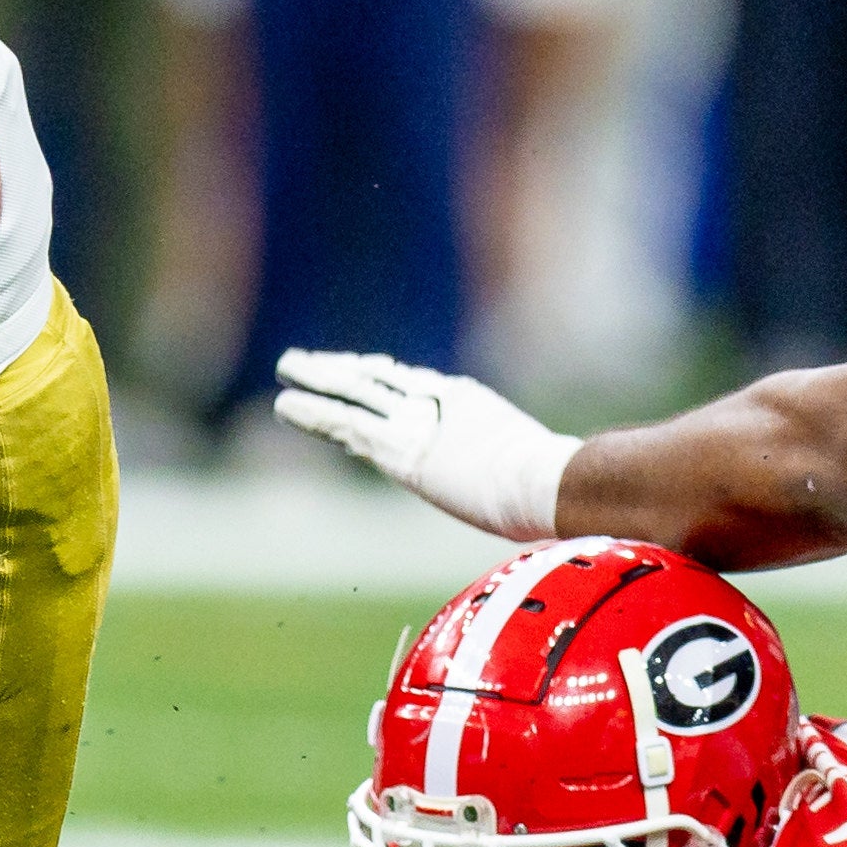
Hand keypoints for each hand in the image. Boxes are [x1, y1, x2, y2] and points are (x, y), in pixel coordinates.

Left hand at [272, 349, 579, 539]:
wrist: (544, 481)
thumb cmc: (555, 486)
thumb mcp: (537, 468)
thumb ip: (527, 467)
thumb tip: (561, 487)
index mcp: (469, 404)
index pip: (417, 386)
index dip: (386, 377)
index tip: (367, 366)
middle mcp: (437, 403)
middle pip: (380, 378)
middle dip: (346, 368)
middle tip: (314, 358)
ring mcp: (415, 423)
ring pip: (354, 392)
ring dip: (317, 380)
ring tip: (286, 368)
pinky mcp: (395, 448)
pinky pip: (344, 423)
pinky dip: (313, 414)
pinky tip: (285, 406)